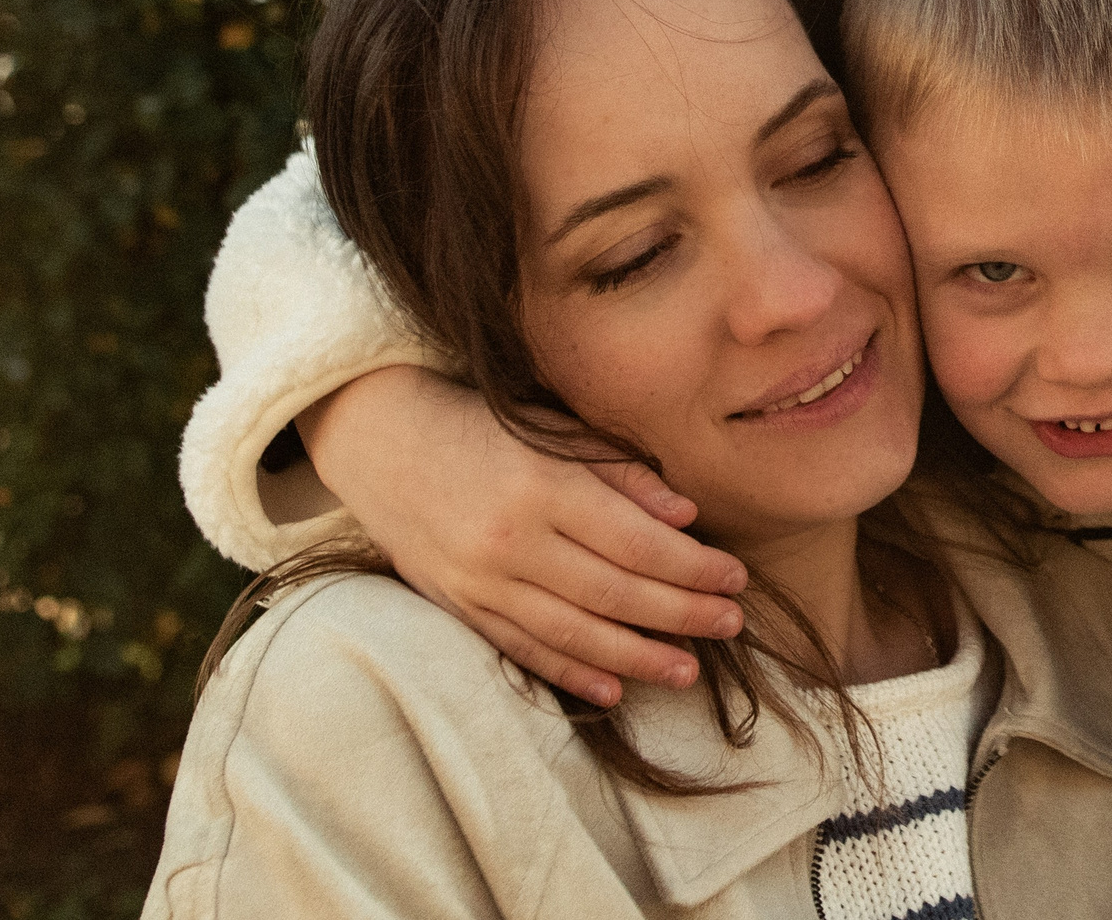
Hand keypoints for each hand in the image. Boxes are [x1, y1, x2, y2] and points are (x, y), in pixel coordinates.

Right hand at [300, 364, 747, 706]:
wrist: (377, 437)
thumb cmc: (479, 423)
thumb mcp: (551, 428)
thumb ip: (618, 472)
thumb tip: (685, 515)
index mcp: (541, 486)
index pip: (635, 542)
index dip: (692, 567)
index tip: (735, 577)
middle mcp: (509, 542)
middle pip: (613, 593)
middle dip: (681, 614)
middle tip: (731, 623)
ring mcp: (478, 581)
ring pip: (572, 633)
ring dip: (637, 656)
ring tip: (689, 670)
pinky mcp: (457, 606)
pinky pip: (521, 650)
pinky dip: (570, 673)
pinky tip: (614, 689)